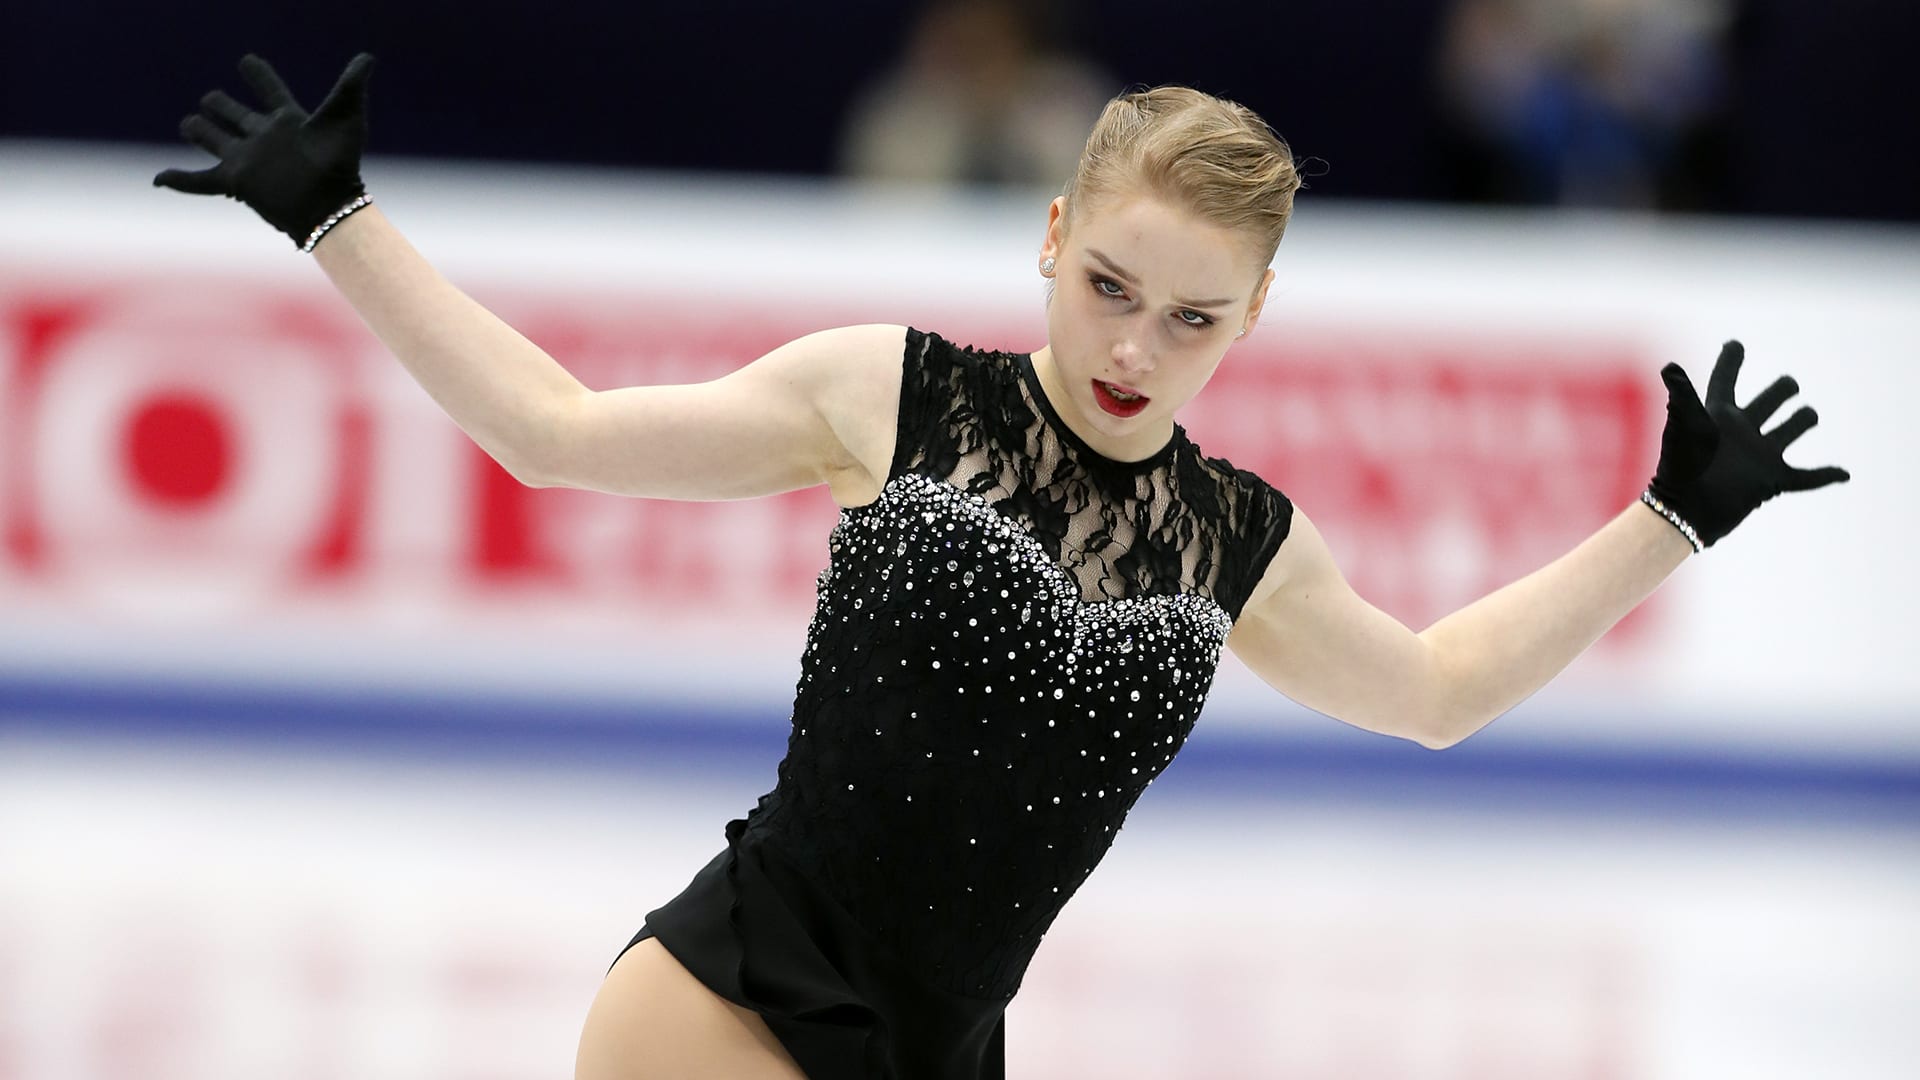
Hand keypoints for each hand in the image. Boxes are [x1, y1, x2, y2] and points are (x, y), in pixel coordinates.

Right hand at [154, 53, 374, 249]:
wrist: (328, 205)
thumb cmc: (340, 163)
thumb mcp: (346, 118)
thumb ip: (350, 85)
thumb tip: (367, 57)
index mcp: (288, 121)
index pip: (271, 91)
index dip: (260, 76)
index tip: (247, 61)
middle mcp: (264, 138)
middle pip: (237, 115)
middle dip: (222, 106)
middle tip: (211, 98)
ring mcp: (247, 159)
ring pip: (216, 140)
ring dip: (201, 131)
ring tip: (188, 124)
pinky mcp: (235, 181)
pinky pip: (200, 181)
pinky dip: (179, 180)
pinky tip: (158, 180)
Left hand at [1648, 340, 1849, 547]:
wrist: (1686, 510)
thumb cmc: (1681, 466)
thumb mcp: (1684, 426)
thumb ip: (1682, 395)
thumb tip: (1670, 367)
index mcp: (1719, 416)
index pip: (1725, 381)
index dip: (1730, 362)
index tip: (1735, 344)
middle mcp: (1741, 432)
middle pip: (1769, 402)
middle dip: (1782, 391)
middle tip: (1789, 386)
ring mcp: (1759, 455)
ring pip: (1790, 430)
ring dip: (1802, 421)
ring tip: (1809, 415)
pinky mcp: (1771, 481)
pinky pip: (1805, 478)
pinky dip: (1825, 476)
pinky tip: (1845, 474)